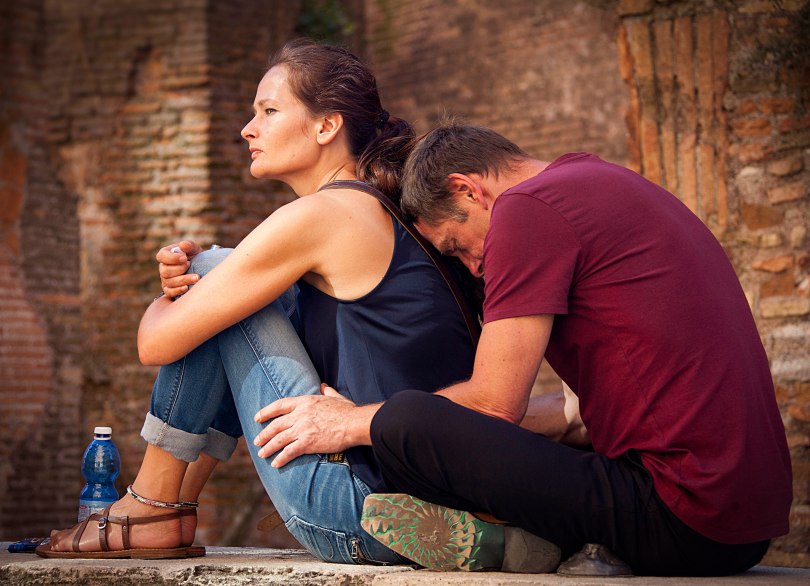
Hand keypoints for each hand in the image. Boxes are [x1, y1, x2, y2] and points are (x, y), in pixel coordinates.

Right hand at [155, 240, 201, 297]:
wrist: (201, 269)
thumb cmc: (194, 257)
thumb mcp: (194, 249)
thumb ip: (189, 245)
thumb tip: (183, 245)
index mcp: (165, 255)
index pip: (161, 256)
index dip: (172, 258)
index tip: (184, 258)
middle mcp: (163, 268)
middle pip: (165, 271)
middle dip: (179, 269)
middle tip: (190, 265)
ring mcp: (165, 280)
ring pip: (169, 282)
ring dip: (183, 280)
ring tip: (196, 277)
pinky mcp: (170, 289)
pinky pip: (169, 292)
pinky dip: (178, 290)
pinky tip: (187, 287)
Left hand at [253, 384, 372, 467]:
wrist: (354, 423)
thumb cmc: (348, 410)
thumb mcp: (336, 397)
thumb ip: (327, 392)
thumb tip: (324, 386)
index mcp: (305, 402)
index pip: (279, 405)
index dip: (266, 412)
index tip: (258, 417)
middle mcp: (300, 415)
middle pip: (276, 425)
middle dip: (264, 434)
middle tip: (257, 441)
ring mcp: (302, 429)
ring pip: (278, 439)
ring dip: (268, 447)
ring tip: (262, 454)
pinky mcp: (307, 443)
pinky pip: (289, 452)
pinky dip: (280, 458)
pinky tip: (275, 463)